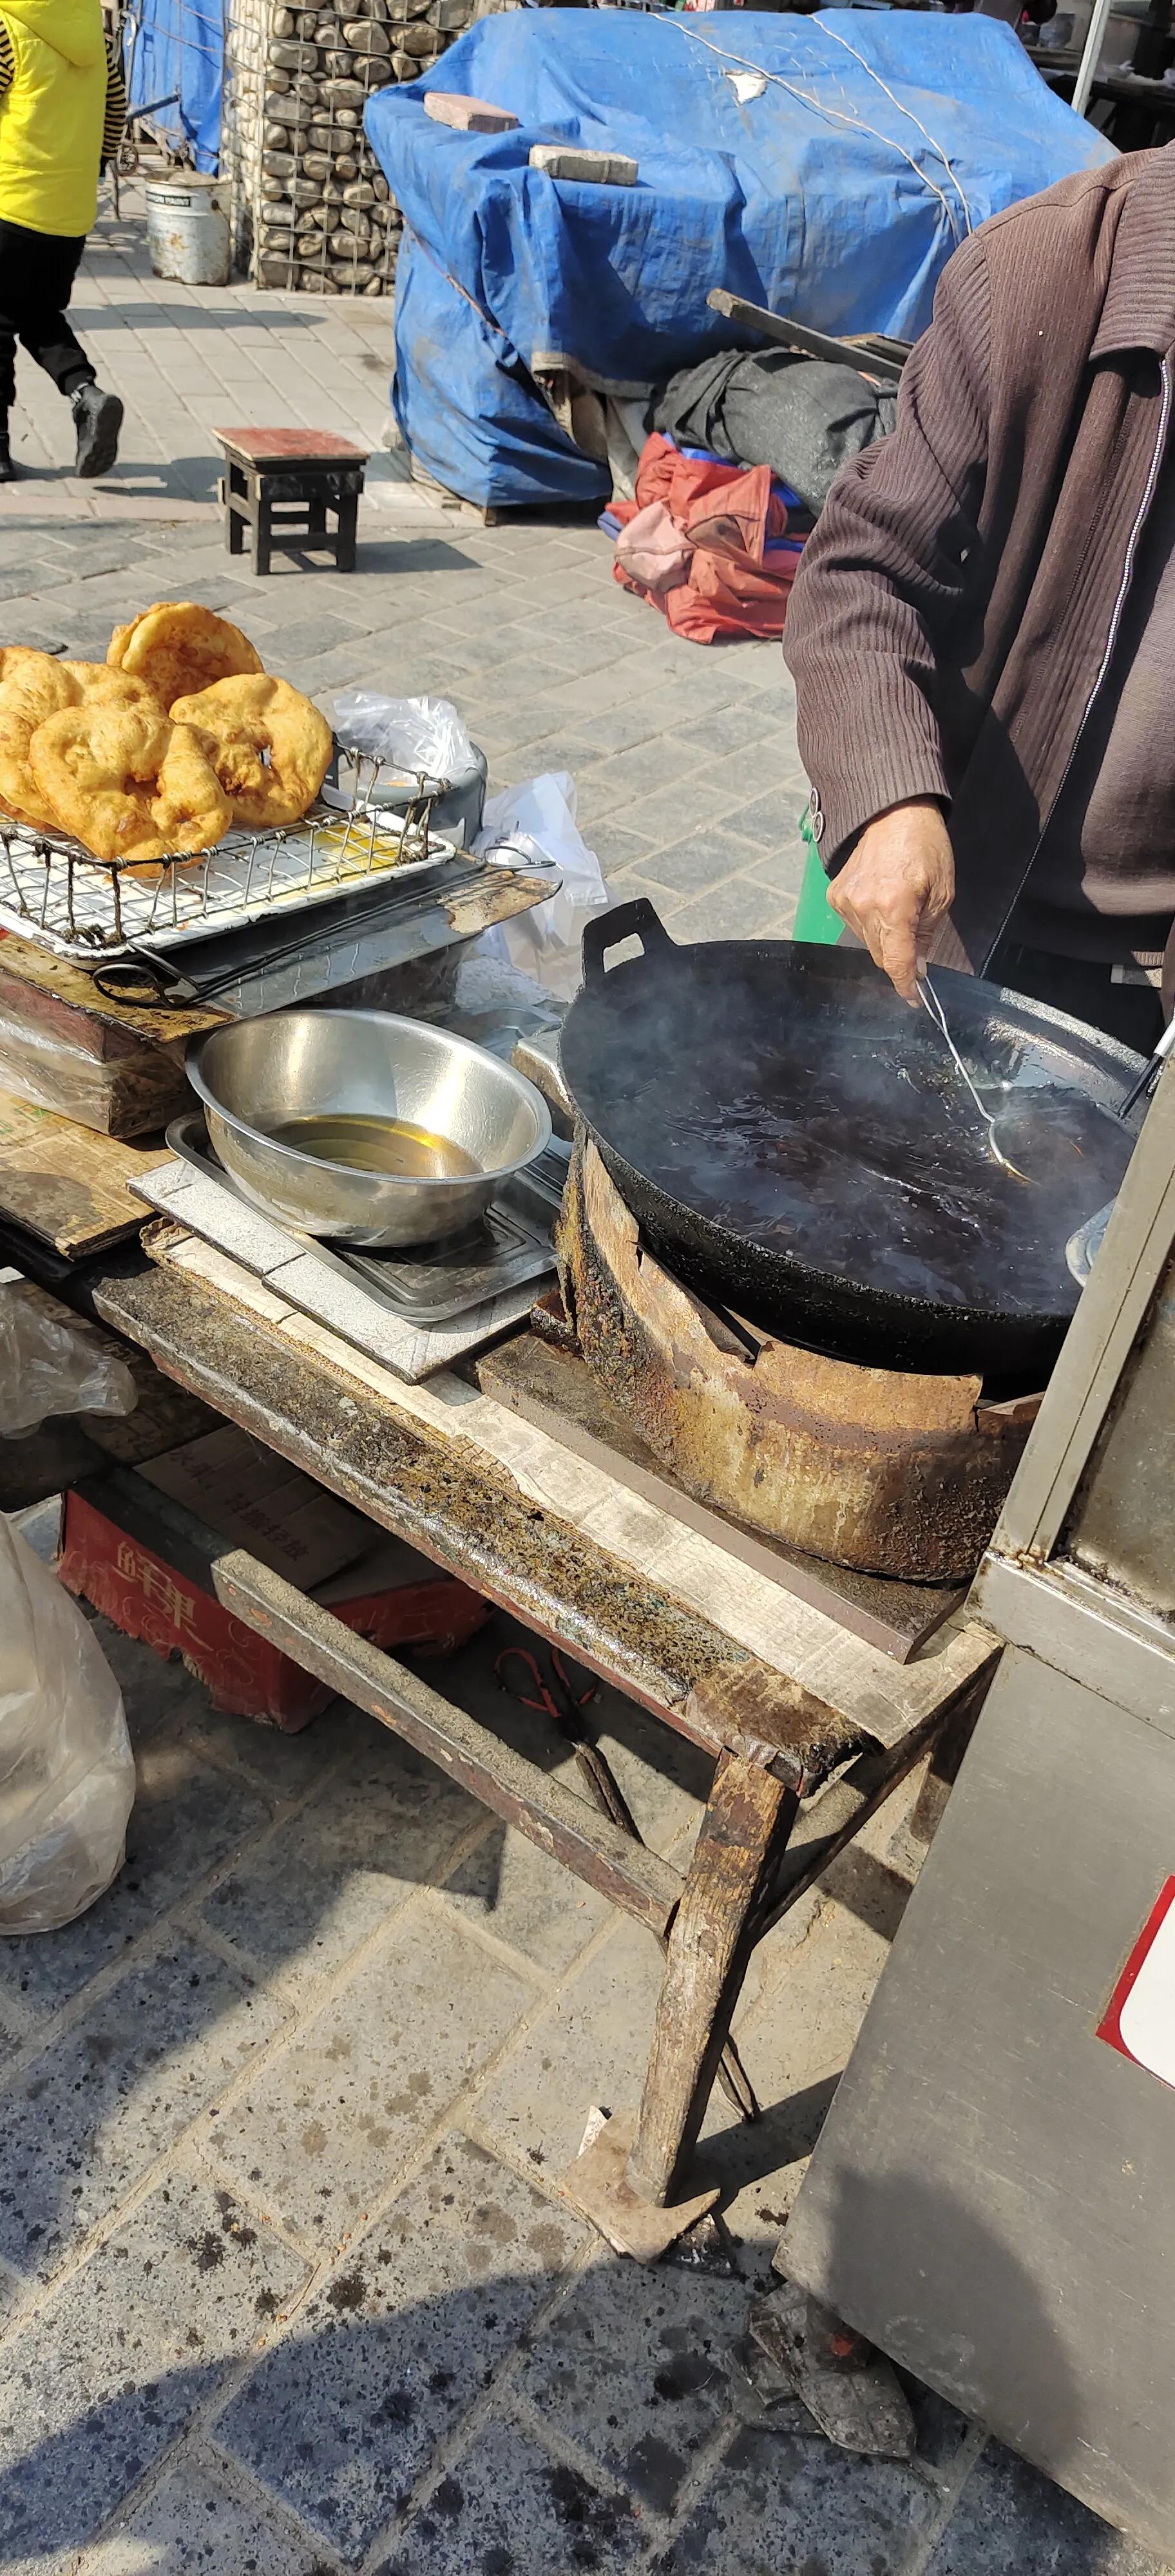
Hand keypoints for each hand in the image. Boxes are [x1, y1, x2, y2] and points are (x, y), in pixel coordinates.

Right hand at [828, 798, 954, 1003]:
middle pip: (881, 956)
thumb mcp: (942, 893)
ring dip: (885, 940)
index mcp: (894, 906)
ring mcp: (845, 902)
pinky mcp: (835, 896)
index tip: (914, 999)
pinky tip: (882, 902)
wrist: (894, 812)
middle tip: (916, 949)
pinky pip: (854, 925)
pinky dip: (871, 924)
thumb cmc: (926, 847)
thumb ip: (926, 934)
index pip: (896, 962)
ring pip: (867, 943)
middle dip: (899, 959)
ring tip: (899, 912)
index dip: (905, 986)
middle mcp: (863, 908)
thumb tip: (916, 968)